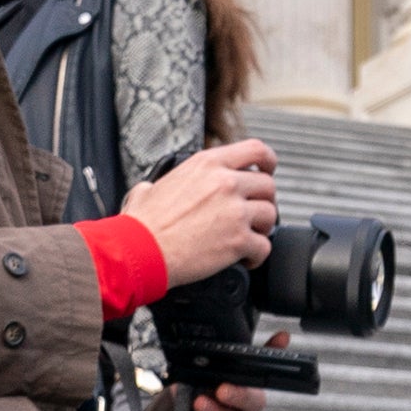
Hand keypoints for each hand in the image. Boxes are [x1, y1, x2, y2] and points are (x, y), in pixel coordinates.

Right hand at [121, 138, 275, 288]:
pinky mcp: (239, 240)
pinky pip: (264, 247)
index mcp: (208, 164)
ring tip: (246, 238)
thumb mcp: (150, 187)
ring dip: (261, 228)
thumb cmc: (142, 224)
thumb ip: (166, 182)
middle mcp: (225, 183)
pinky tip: (244, 259)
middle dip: (263, 202)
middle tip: (251, 215)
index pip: (256, 150)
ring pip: (270, 215)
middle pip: (268, 186)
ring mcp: (235, 211)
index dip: (268, 161)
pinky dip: (256, 256)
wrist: (139, 250)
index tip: (268, 171)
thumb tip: (156, 187)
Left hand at [188, 349, 279, 410]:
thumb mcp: (192, 385)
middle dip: (240, 393)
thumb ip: (199, 368)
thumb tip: (198, 349)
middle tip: (222, 389)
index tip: (281, 337)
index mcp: (241, 389)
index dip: (274, 352)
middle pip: (255, 400)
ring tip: (198, 405)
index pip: (260, 368)